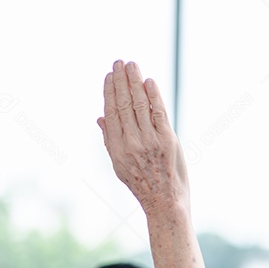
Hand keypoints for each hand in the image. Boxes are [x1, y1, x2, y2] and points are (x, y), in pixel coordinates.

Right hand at [98, 61, 188, 214]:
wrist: (165, 204)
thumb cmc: (143, 185)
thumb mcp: (119, 166)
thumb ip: (110, 140)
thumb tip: (100, 117)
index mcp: (116, 149)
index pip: (111, 112)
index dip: (109, 92)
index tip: (108, 75)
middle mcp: (131, 143)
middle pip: (124, 105)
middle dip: (121, 81)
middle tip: (120, 63)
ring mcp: (150, 141)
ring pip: (140, 105)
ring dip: (135, 82)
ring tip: (132, 66)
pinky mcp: (168, 141)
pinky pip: (159, 113)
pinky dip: (154, 96)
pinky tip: (149, 82)